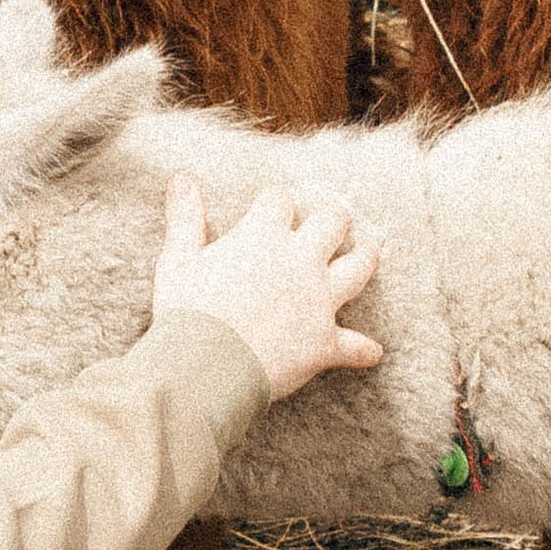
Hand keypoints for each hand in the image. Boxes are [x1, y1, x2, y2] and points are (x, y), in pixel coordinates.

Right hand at [151, 176, 380, 402]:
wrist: (204, 369)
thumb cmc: (186, 313)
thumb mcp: (177, 260)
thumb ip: (185, 218)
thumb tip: (181, 180)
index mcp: (263, 236)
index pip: (280, 201)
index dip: (276, 202)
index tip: (273, 206)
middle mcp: (300, 261)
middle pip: (332, 222)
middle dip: (332, 218)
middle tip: (334, 219)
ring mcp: (318, 301)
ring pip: (358, 269)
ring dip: (367, 257)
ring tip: (371, 250)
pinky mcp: (325, 342)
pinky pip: (355, 345)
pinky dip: (364, 350)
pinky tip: (373, 352)